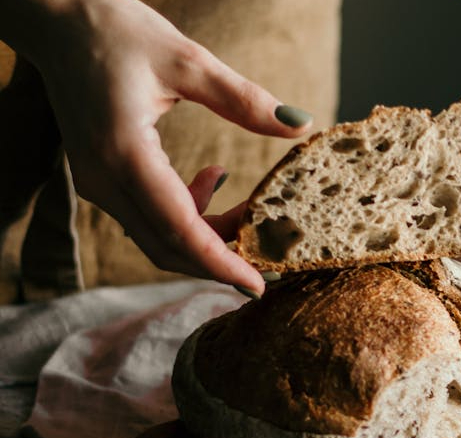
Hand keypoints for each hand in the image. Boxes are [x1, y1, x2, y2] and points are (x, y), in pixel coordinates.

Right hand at [2, 0, 312, 294]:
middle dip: (219, 260)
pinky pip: (148, 217)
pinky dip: (187, 214)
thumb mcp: (188, 61)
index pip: (178, 230)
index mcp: (123, 153)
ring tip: (247, 210)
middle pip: (167, 247)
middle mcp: (104, 179)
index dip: (220, 263)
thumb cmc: (116, 31)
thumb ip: (244, 100)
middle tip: (268, 260)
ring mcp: (97, 183)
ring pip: (158, 237)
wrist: (57, 20)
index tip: (257, 285)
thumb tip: (299, 126)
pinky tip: (214, 179)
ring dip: (207, 236)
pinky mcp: (101, 179)